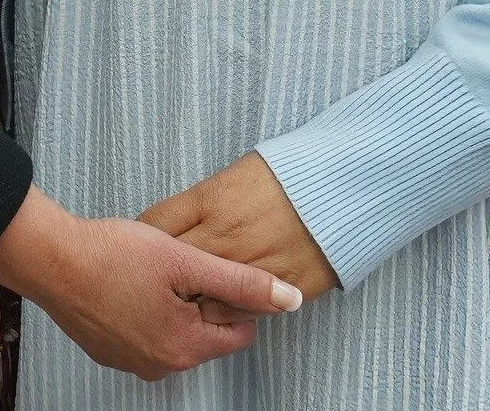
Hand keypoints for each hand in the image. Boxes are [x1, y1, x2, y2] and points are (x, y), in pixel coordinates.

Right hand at [0, 184, 301, 378]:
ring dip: (172, 300)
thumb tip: (291, 300)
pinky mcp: (109, 350)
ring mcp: (131, 362)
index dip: (230, 294)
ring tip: (150, 268)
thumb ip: (242, 282)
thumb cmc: (114, 255)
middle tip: (175, 264)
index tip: (206, 267)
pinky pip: (145, 329)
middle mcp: (159, 367)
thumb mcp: (187, 260)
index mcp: (185, 349)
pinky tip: (129, 279)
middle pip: (206, 331)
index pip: (239, 330)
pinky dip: (145, 306)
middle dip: (199, 297)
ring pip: (175, 328)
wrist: (50, 259)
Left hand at [140, 153, 339, 325]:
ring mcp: (249, 268)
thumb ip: (198, 205)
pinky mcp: (277, 292)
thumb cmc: (288, 174)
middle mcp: (225, 237)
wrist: (344, 187)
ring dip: (195, 302)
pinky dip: (228, 313)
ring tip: (193, 299)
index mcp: (211, 201)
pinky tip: (228, 303)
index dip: (145, 238)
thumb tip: (168, 229)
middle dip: (164, 276)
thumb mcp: (234, 176)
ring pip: (202, 303)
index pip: (154, 225)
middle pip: (173, 269)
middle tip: (163, 279)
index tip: (146, 244)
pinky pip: (239, 315)